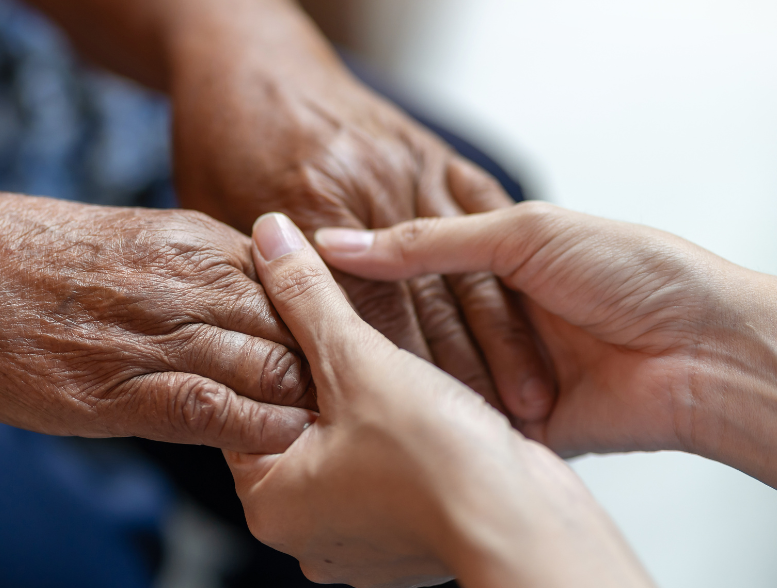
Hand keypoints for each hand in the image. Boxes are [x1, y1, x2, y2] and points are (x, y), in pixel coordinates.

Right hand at [0, 189, 316, 452]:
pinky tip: (273, 446)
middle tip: (359, 408)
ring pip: (269, 366)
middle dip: (332, 370)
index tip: (346, 359)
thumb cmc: (28, 258)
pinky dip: (253, 430)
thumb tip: (243, 312)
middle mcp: (188, 281)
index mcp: (195, 240)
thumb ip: (193, 272)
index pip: (298, 284)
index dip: (329, 326)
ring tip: (332, 438)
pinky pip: (211, 409)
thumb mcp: (129, 240)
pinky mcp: (117, 388)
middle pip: (299, 327)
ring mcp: (154, 333)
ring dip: (304, 405)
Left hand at [170, 39, 553, 424]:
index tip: (423, 439)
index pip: (361, 312)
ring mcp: (407, 165)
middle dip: (460, 377)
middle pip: (422, 299)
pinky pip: (485, 223)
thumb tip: (271, 358)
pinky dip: (508, 278)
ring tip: (533, 407)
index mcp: (309, 205)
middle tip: (494, 441)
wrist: (250, 54)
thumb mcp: (216, 215)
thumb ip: (252, 279)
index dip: (396, 382)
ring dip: (503, 342)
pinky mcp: (435, 155)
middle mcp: (366, 185)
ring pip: (465, 267)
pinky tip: (531, 324)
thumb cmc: (222, 141)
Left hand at [226, 213, 651, 587]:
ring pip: (345, 443)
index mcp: (270, 502)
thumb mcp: (358, 360)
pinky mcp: (407, 535)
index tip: (293, 308)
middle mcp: (305, 531)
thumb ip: (307, 296)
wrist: (529, 528)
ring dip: (363, 400)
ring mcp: (358, 540)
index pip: (246, 406)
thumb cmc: (440, 463)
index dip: (271, 348)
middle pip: (296, 423)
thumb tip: (269, 236)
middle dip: (321, 375)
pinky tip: (417, 401)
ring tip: (381, 359)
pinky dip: (397, 434)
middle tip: (341, 328)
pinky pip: (386, 468)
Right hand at [314, 201, 776, 478]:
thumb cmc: (639, 273)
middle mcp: (496, 313)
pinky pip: (459, 419)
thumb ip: (429, 241)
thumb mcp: (525, 234)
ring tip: (334, 371)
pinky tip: (387, 408)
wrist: (706, 353)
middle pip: (413, 320)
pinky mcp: (517, 423)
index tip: (304, 269)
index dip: (359, 265)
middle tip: (303, 329)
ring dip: (398, 371)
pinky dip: (432, 415)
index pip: (409, 259)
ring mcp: (504, 369)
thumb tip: (343, 243)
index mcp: (500, 255)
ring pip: (430, 372)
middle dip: (369, 325)